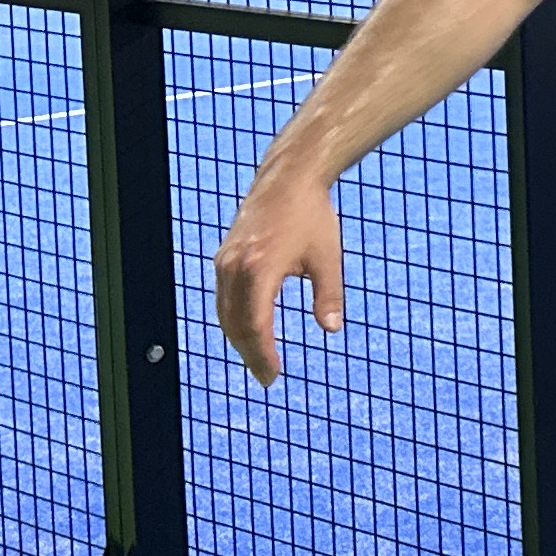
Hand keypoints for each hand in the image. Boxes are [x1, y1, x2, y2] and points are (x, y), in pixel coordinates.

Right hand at [213, 169, 346, 387]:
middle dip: (249, 353)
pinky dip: (233, 319)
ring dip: (239, 339)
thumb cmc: (312, 215)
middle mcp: (235, 267)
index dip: (261, 354)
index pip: (255, 325)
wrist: (288, 178)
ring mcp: (225, 261)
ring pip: (225, 313)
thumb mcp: (328, 257)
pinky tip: (249, 330)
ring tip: (259, 359)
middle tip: (267, 377)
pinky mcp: (224, 256)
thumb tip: (332, 330)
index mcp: (260, 269)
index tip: (273, 375)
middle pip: (235, 324)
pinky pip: (223, 297)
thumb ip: (329, 295)